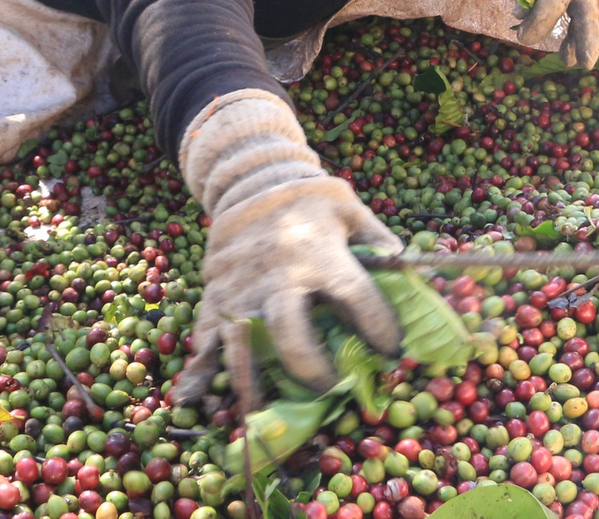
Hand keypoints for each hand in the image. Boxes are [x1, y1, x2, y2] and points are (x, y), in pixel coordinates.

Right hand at [173, 90, 402, 409]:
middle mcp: (278, 277)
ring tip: (258, 417)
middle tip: (329, 388)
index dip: (379, 329)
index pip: (356, 299)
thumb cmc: (306, 197)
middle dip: (311, 370)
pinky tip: (195, 397)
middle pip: (291, 335)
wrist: (247, 180)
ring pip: (241, 345)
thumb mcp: (346, 206)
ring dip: (249, 385)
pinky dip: (200, 368)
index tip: (392, 350)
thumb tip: (403, 261)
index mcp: (318, 254)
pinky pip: (205, 336)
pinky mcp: (216, 295)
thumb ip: (375, 235)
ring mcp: (241, 289)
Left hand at [506, 0, 598, 67]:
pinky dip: (588, 32)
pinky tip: (577, 49)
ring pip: (594, 19)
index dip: (537, 24)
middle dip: (586, 41)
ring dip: (584, 42)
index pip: (552, 3)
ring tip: (571, 62)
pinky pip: (595, 16)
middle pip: (588, 15)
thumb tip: (518, 16)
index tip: (522, 38)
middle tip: (583, 64)